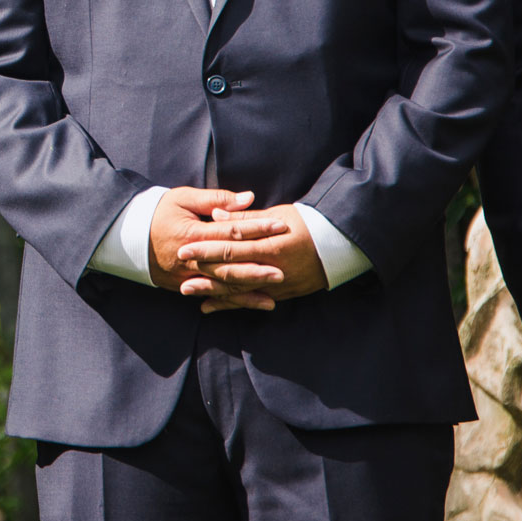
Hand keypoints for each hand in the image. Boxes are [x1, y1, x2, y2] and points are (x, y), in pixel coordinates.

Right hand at [148, 187, 287, 309]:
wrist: (127, 238)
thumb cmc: (158, 212)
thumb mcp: (182, 199)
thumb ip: (216, 199)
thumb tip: (248, 198)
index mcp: (191, 233)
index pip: (230, 231)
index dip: (256, 228)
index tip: (280, 226)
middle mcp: (190, 258)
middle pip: (229, 263)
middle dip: (257, 266)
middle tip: (284, 268)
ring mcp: (188, 276)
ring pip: (224, 284)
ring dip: (251, 288)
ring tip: (277, 288)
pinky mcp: (186, 286)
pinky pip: (215, 295)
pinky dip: (237, 301)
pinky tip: (257, 303)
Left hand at [176, 203, 328, 312]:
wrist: (342, 244)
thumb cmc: (308, 222)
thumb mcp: (277, 214)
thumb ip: (245, 217)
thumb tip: (216, 215)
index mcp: (271, 244)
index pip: (232, 246)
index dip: (206, 248)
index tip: (184, 247)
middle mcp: (274, 267)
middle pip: (231, 270)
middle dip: (203, 270)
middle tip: (179, 269)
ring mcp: (279, 284)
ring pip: (239, 290)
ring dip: (211, 291)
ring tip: (187, 290)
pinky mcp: (282, 294)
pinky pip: (251, 301)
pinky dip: (230, 304)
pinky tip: (210, 306)